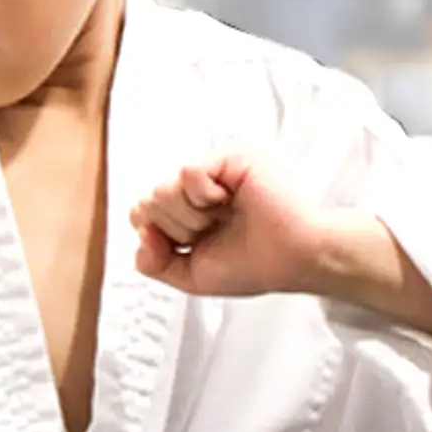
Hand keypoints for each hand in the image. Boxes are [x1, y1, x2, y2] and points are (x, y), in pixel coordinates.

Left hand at [130, 155, 327, 298]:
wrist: (292, 258)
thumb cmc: (253, 265)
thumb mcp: (189, 276)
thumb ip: (152, 262)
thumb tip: (141, 232)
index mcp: (184, 211)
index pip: (140, 213)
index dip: (158, 235)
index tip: (192, 245)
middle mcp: (193, 188)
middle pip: (146, 203)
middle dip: (177, 230)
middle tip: (213, 231)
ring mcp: (209, 170)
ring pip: (162, 189)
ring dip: (192, 217)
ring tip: (223, 218)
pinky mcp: (226, 156)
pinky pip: (187, 172)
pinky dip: (204, 196)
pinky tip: (228, 201)